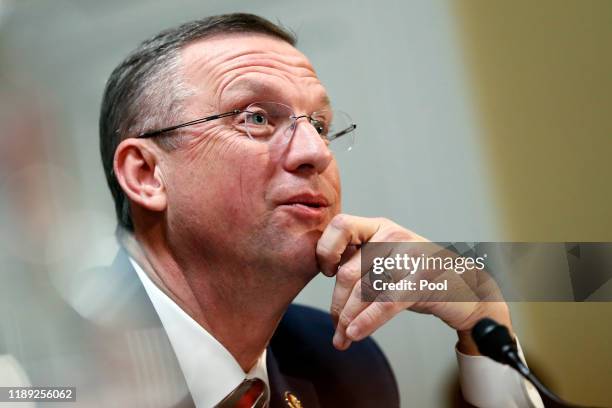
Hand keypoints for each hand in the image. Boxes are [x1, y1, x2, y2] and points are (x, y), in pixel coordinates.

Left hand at [316, 214, 512, 353]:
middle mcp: (392, 236)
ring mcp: (410, 256)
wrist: (466, 290)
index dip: (325, 250)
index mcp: (379, 227)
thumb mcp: (386, 258)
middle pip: (348, 271)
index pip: (340, 226)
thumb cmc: (419, 276)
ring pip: (363, 290)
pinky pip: (385, 303)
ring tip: (343, 338)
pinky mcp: (422, 280)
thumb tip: (322, 273)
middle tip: (335, 328)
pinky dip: (366, 322)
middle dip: (337, 305)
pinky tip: (355, 334)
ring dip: (347, 320)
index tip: (327, 273)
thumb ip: (358, 259)